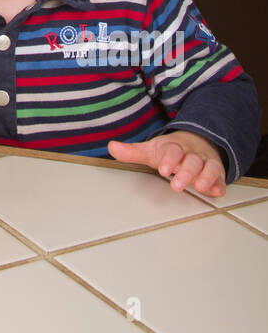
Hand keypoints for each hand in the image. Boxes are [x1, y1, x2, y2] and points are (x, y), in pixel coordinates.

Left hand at [108, 131, 226, 196]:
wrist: (197, 141)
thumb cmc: (171, 151)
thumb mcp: (152, 150)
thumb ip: (133, 152)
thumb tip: (112, 147)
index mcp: (175, 147)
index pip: (172, 150)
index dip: (168, 159)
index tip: (163, 169)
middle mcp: (192, 154)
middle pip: (191, 161)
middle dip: (185, 172)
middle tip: (177, 184)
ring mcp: (206, 162)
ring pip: (209, 167)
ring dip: (206, 177)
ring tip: (200, 187)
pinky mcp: (217, 173)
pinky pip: (221, 178)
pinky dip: (220, 184)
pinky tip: (217, 192)